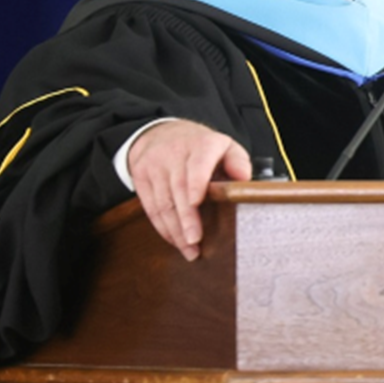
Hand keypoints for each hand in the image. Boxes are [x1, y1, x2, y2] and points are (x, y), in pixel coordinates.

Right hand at [125, 120, 251, 260]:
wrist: (162, 132)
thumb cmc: (201, 147)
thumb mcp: (225, 146)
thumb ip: (238, 161)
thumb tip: (243, 178)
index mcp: (201, 144)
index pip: (197, 164)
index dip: (196, 183)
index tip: (196, 203)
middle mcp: (174, 152)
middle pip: (178, 188)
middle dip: (186, 218)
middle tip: (195, 241)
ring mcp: (154, 164)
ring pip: (163, 201)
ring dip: (175, 229)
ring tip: (189, 250)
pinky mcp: (140, 175)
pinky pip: (150, 206)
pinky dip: (162, 226)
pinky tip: (174, 240)